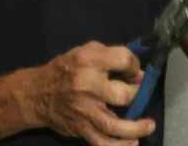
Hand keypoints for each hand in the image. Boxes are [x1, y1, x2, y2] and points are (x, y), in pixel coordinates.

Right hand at [25, 41, 155, 145]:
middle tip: (138, 92)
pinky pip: (102, 142)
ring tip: (149, 125)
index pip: (123, 60)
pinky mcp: (81, 128)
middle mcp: (87, 85)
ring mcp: (85, 110)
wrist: (37, 94)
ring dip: (136, 128)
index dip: (134, 65)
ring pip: (114, 125)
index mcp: (89, 61)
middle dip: (137, 93)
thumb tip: (135, 72)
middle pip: (123, 94)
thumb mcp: (84, 51)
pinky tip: (132, 143)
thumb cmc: (65, 69)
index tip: (133, 71)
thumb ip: (109, 56)